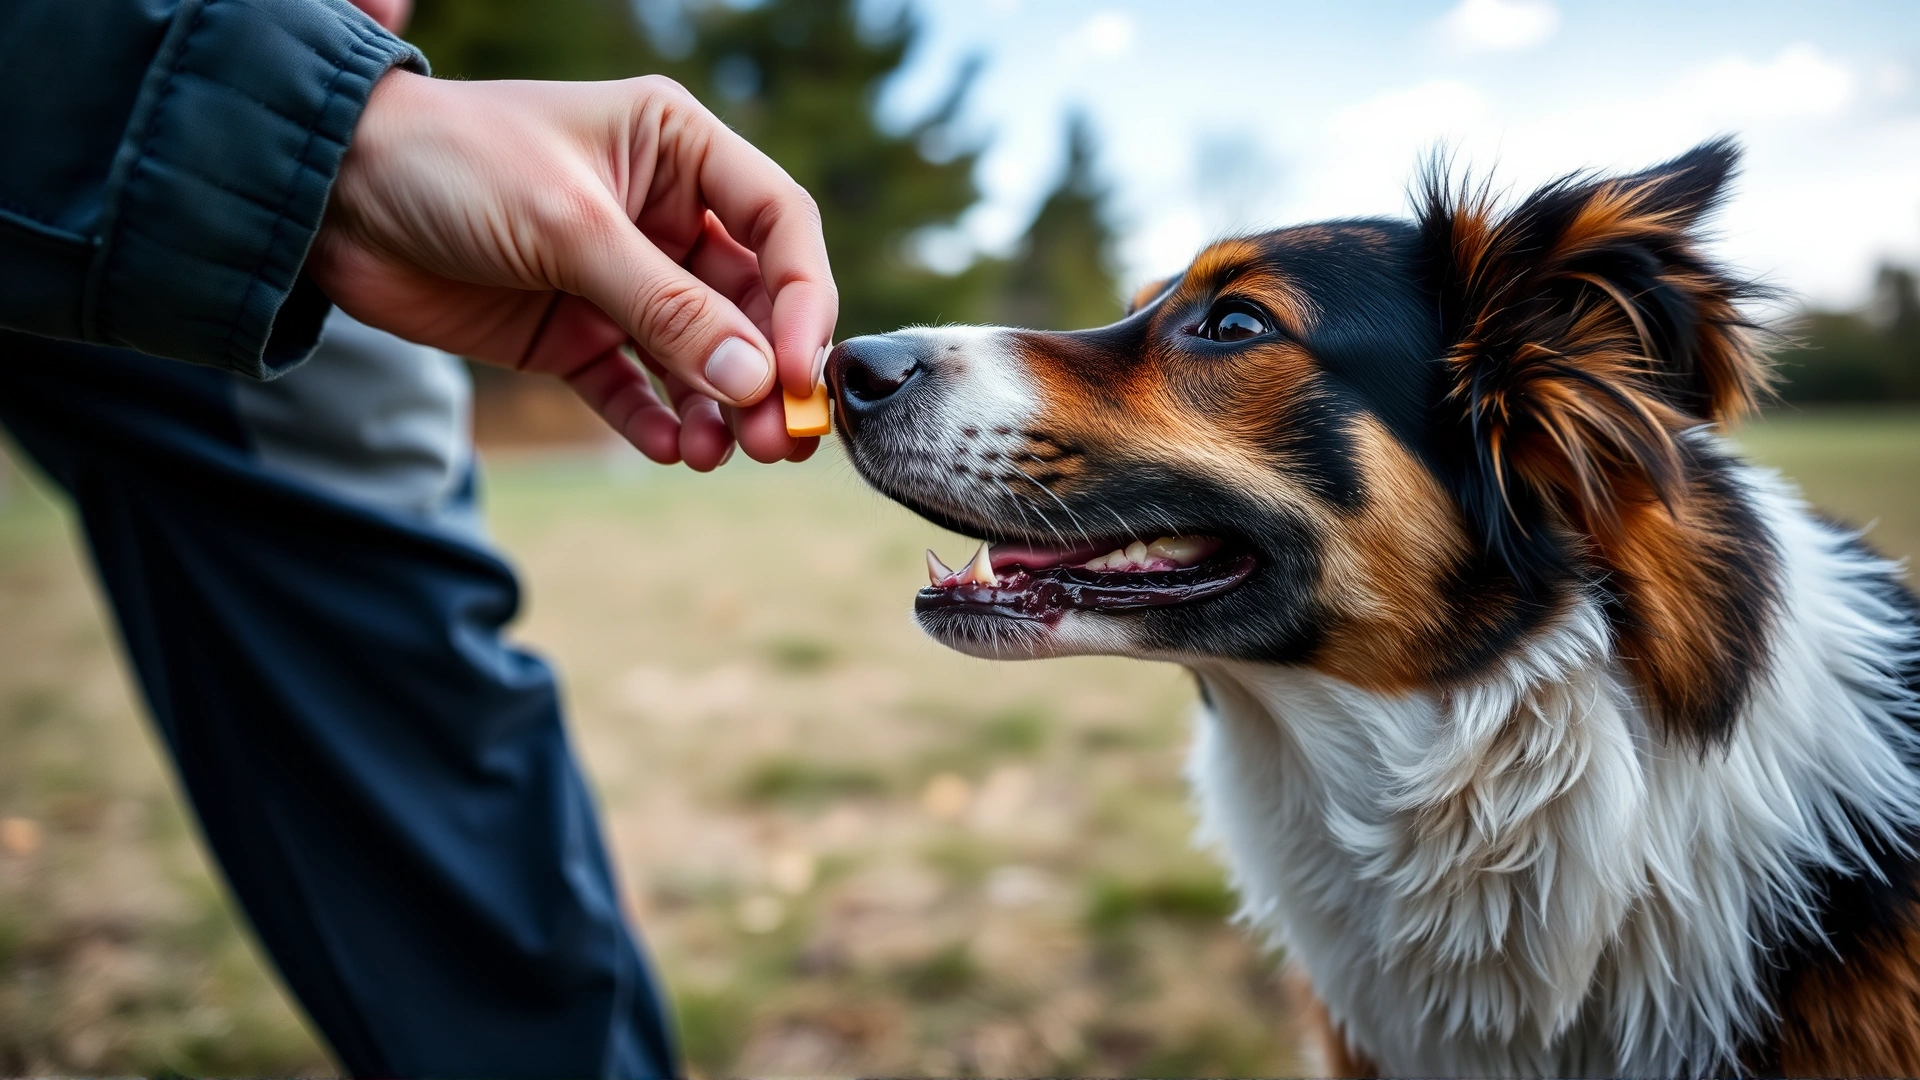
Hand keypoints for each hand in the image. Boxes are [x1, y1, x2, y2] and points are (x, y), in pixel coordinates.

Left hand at [310, 70, 835, 467]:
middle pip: (747, 303)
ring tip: (714, 455)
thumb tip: (752, 381)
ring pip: (695, 355)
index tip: (798, 371)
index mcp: (678, 148)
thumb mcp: (568, 224)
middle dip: (763, 373)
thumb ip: (664, 306)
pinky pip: (630, 386)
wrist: (324, 197)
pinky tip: (665, 449)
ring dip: (714, 408)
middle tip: (775, 441)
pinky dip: (652, 420)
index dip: (803, 298)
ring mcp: (617, 277)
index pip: (778, 224)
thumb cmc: (449, 163)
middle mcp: (661, 213)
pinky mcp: (570, 332)